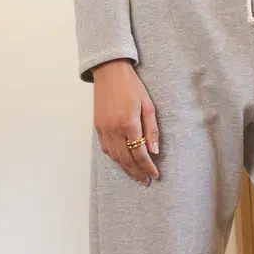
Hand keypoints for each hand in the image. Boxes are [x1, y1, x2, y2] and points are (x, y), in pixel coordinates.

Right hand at [91, 60, 160, 184]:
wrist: (109, 72)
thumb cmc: (132, 86)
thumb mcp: (148, 105)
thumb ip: (151, 129)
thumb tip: (154, 151)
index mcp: (129, 123)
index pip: (140, 153)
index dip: (148, 167)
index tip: (155, 175)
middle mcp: (114, 129)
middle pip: (126, 159)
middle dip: (137, 173)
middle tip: (146, 182)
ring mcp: (104, 129)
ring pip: (115, 157)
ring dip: (126, 169)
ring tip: (136, 176)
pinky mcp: (98, 127)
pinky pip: (106, 149)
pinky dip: (115, 158)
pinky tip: (122, 162)